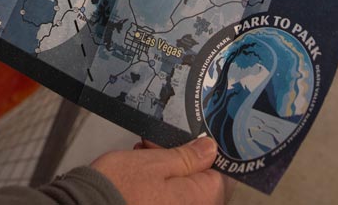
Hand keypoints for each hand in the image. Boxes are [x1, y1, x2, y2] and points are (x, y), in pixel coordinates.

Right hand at [91, 136, 229, 204]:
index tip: (186, 139)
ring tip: (142, 154)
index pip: (219, 172)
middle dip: (180, 159)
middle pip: (199, 181)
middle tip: (156, 144)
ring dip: (166, 169)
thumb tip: (211, 149)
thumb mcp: (155, 162)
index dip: (202, 152)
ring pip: (181, 188)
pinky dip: (157, 185)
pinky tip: (138, 172)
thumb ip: (187, 156)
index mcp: (199, 200)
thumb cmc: (119, 188)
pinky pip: (167, 199)